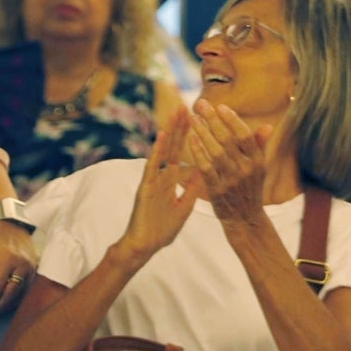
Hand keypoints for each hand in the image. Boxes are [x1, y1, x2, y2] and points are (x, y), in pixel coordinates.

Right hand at [118, 110, 206, 259]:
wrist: (145, 246)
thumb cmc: (162, 230)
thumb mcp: (184, 207)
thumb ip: (192, 189)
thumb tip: (204, 172)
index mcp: (171, 180)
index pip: (182, 152)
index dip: (189, 135)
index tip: (198, 117)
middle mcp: (161, 175)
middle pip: (174, 146)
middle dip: (181, 126)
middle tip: (188, 104)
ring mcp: (153, 179)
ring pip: (164, 150)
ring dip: (171, 130)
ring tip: (177, 111)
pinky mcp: (146, 187)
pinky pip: (153, 165)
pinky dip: (158, 150)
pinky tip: (163, 135)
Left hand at [179, 97, 270, 222]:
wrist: (244, 219)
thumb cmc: (250, 189)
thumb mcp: (260, 169)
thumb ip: (259, 146)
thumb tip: (268, 125)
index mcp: (257, 162)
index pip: (245, 136)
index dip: (233, 120)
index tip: (221, 107)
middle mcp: (245, 169)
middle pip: (228, 140)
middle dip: (212, 120)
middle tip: (200, 104)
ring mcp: (231, 180)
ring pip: (215, 151)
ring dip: (202, 133)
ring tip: (193, 118)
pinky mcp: (217, 190)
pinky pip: (205, 167)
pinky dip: (198, 152)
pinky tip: (190, 140)